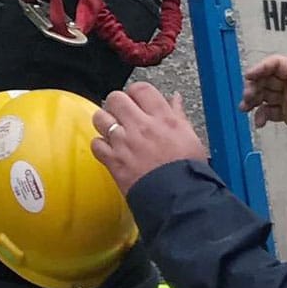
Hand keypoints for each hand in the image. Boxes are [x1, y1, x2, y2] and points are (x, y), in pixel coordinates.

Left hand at [92, 81, 208, 194]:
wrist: (180, 198)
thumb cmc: (189, 170)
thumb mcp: (190, 137)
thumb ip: (178, 115)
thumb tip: (175, 99)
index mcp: (163, 119)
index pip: (141, 89)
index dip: (136, 92)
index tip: (136, 100)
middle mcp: (141, 126)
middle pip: (116, 98)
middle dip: (117, 104)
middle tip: (123, 114)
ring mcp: (125, 142)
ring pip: (100, 117)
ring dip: (105, 122)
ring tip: (114, 131)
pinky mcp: (113, 160)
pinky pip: (96, 143)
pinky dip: (101, 145)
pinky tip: (111, 150)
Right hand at [243, 56, 286, 152]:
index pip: (278, 65)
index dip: (261, 68)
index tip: (249, 76)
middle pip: (266, 79)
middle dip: (253, 86)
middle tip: (247, 96)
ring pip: (264, 95)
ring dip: (252, 100)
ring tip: (245, 108)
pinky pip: (268, 112)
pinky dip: (260, 116)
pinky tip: (259, 122)